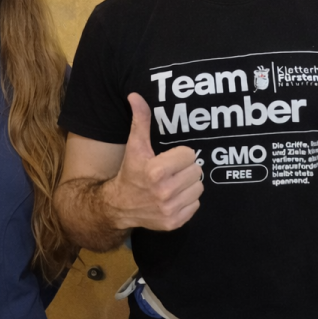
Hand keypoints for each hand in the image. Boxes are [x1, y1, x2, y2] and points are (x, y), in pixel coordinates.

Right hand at [108, 93, 202, 230]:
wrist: (118, 206)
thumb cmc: (130, 172)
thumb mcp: (135, 146)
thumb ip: (140, 120)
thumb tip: (135, 95)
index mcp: (156, 171)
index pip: (190, 155)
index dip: (180, 155)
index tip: (169, 159)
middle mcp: (164, 192)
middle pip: (197, 171)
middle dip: (185, 170)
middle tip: (171, 172)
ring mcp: (170, 210)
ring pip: (198, 188)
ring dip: (188, 185)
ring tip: (173, 184)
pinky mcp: (174, 222)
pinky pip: (196, 205)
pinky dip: (187, 201)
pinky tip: (173, 198)